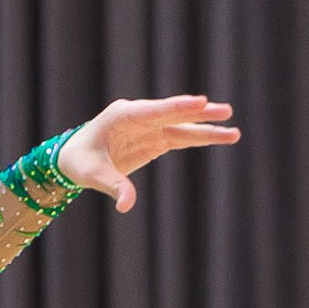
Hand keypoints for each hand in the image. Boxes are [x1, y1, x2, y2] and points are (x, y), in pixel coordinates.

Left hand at [56, 96, 238, 214]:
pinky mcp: (155, 139)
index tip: (200, 102)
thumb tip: (127, 205)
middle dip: (200, 114)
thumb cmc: (79, 162)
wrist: (74, 158)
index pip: (155, 111)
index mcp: (122, 116)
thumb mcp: (92, 175)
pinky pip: (181, 138)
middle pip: (174, 115)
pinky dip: (200, 139)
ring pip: (183, 127)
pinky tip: (221, 137)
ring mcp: (150, 127)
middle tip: (225, 112)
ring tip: (234, 132)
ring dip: (207, 129)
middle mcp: (140, 117)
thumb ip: (113, 186)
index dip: (178, 107)